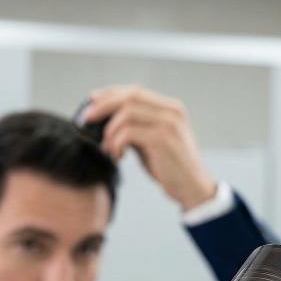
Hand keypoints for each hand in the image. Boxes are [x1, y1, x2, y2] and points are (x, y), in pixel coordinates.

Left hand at [82, 85, 216, 210]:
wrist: (193, 189)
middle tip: (87, 120)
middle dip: (103, 106)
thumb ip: (136, 128)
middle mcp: (171, 111)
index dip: (110, 93)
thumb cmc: (172, 169)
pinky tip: (117, 156)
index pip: (135, 91)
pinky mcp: (162, 139)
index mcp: (171, 109)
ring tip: (108, 148)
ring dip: (109, 131)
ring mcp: (168, 124)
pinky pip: (128, 133)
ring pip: (126, 113)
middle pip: (129, 96)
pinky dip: (116, 143)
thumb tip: (108, 122)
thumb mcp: (153, 143)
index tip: (92, 101)